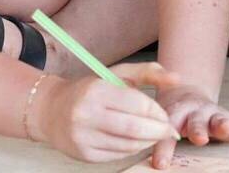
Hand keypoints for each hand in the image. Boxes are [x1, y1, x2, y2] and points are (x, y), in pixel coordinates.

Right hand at [32, 62, 180, 162]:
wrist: (51, 109)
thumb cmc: (91, 89)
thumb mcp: (117, 74)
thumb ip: (148, 73)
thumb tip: (177, 79)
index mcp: (96, 90)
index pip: (138, 105)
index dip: (158, 113)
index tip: (166, 116)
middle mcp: (86, 114)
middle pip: (135, 129)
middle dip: (158, 131)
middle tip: (167, 130)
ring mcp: (83, 137)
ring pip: (128, 145)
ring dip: (148, 142)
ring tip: (153, 135)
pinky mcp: (83, 154)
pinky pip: (118, 155)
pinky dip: (133, 149)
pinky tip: (135, 141)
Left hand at [151, 84, 228, 167]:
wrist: (186, 93)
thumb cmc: (175, 115)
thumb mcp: (163, 120)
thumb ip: (160, 140)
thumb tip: (153, 165)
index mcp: (176, 113)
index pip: (169, 131)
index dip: (164, 148)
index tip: (160, 164)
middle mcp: (197, 112)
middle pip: (197, 122)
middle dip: (198, 130)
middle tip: (198, 138)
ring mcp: (215, 115)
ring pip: (219, 119)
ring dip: (223, 124)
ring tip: (227, 128)